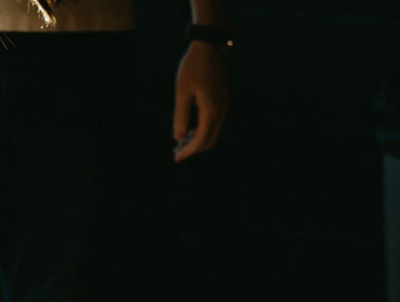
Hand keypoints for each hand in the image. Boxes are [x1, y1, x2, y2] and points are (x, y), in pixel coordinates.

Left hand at [172, 41, 228, 161]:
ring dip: (197, 139)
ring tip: (180, 142)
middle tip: (176, 152)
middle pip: (210, 140)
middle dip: (193, 148)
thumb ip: (181, 117)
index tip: (176, 158)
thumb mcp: (182, 92)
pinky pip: (214, 122)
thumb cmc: (193, 67)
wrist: (210, 45)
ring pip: (213, 131)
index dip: (188, 152)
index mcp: (211, 110)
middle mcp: (221, 110)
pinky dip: (202, 129)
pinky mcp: (222, 99)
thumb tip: (179, 138)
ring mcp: (224, 104)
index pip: (201, 140)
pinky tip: (189, 129)